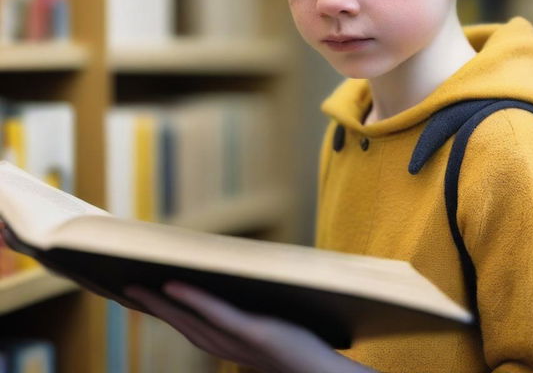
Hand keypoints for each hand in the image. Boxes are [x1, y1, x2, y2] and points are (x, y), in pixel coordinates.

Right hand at [125, 282, 376, 372]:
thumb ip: (251, 323)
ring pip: (192, 320)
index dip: (164, 313)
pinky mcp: (256, 332)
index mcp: (230, 347)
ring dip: (163, 303)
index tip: (141, 298)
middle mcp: (229, 347)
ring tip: (139, 286)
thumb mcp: (271, 334)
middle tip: (126, 288)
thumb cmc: (303, 351)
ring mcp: (241, 340)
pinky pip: (219, 314)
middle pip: (182, 324)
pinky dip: (194, 300)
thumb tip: (238, 297)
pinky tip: (175, 285)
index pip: (190, 329)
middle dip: (153, 307)